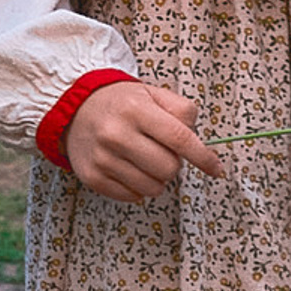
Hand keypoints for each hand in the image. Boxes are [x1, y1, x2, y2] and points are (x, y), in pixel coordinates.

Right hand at [63, 80, 226, 202]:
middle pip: (169, 168)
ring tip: (145, 159)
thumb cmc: (121, 103)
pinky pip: (133, 196)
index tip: (216, 169)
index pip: (180, 139)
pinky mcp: (93, 178)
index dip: (203, 157)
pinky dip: (139, 186)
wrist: (75, 108)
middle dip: (174, 163)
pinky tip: (130, 168)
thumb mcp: (153, 93)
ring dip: (158, 177)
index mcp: (136, 109)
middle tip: (163, 150)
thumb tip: (200, 142)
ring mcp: (103, 158)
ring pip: (153, 187)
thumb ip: (182, 110)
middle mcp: (117, 134)